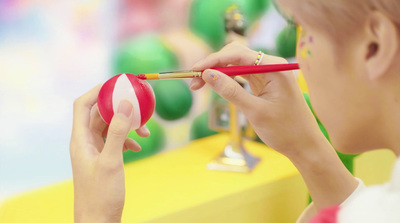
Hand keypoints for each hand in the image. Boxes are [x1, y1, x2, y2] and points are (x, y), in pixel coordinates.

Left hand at [70, 84, 149, 222]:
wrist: (99, 220)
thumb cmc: (101, 194)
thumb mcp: (111, 161)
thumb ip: (117, 132)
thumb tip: (125, 104)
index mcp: (80, 139)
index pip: (83, 105)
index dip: (97, 91)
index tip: (116, 84)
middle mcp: (85, 142)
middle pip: (100, 114)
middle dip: (119, 108)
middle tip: (137, 103)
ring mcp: (95, 151)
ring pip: (110, 127)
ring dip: (127, 125)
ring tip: (144, 131)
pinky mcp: (104, 159)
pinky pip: (116, 140)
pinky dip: (128, 139)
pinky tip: (138, 145)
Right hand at [190, 42, 323, 157]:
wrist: (304, 145)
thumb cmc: (285, 130)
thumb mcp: (255, 111)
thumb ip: (231, 91)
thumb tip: (207, 75)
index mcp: (274, 67)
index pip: (238, 54)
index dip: (213, 60)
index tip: (194, 70)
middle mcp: (271, 65)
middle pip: (235, 55)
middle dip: (213, 65)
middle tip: (194, 81)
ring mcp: (267, 73)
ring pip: (236, 64)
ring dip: (217, 72)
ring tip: (198, 84)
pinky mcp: (264, 82)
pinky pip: (241, 74)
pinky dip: (226, 79)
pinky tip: (214, 85)